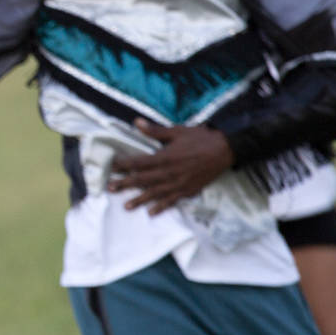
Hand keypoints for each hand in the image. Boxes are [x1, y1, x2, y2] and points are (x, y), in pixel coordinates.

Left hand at [108, 119, 234, 214]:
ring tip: (126, 206)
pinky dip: (161, 207)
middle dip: (126, 184)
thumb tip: (136, 122)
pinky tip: (151, 212)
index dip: (124, 165)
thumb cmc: (200, 138)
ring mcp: (179, 183)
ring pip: (155, 193)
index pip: (139, 163)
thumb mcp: (177, 131)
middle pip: (143, 180)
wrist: (225, 150)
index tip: (112, 167)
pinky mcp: (189, 190)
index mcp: (165, 157)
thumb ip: (155, 130)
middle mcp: (170, 172)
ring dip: (140, 200)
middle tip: (110, 188)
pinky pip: (172, 201)